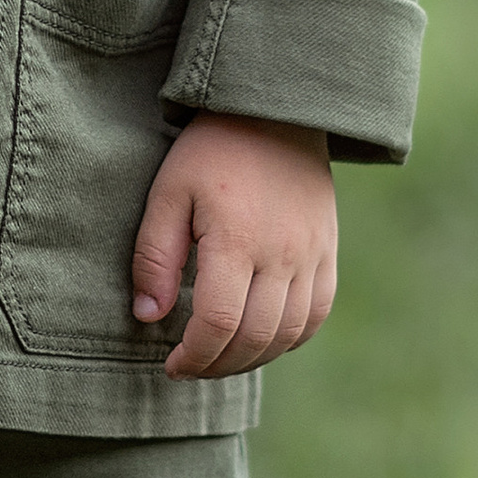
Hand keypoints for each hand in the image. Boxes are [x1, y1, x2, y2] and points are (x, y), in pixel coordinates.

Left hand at [131, 112, 336, 381]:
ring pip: (289, 333)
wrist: (275, 111)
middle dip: (217, 365)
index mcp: (237, 239)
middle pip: (254, 338)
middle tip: (190, 367)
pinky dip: (290, 338)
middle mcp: (282, 253)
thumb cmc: (211, 149)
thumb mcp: (169, 192)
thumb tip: (149, 317)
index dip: (193, 356)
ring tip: (221, 357)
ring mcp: (312, 254)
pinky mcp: (328, 250)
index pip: (219, 324)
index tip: (171, 364)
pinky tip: (262, 339)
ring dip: (253, 358)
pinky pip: (317, 313)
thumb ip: (155, 257)